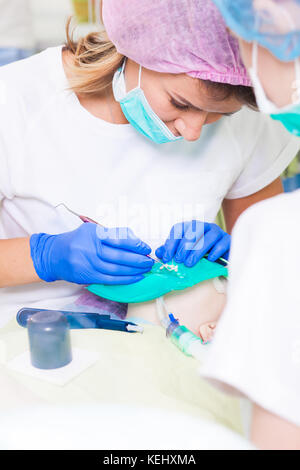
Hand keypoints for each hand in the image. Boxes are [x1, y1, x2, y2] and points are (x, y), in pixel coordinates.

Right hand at [30, 223, 153, 284]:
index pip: (119, 239)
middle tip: (149, 261)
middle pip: (119, 256)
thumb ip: (113, 235)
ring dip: (133, 271)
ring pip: (116, 269)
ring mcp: (87, 264)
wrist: (54, 255)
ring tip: (145, 269)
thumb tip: (135, 242)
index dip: (135, 245)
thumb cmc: (77, 241)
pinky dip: (124, 279)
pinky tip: (135, 277)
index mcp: (93, 234)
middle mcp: (89, 249)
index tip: (146, 248)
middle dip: (137, 259)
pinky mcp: (87, 276)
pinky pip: (109, 279)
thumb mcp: (93, 231)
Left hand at [155, 221, 230, 266]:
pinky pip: (222, 244)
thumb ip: (171, 251)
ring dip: (197, 251)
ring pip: (208, 237)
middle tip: (179, 260)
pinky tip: (209, 260)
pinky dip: (215, 252)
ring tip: (189, 263)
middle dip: (184, 247)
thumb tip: (158, 253)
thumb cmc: (201, 252)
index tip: (167, 257)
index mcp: (191, 226)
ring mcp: (217, 232)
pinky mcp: (228, 240)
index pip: (178, 229)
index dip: (171, 243)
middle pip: (193, 231)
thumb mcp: (185, 251)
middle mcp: (204, 226)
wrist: (222, 255)